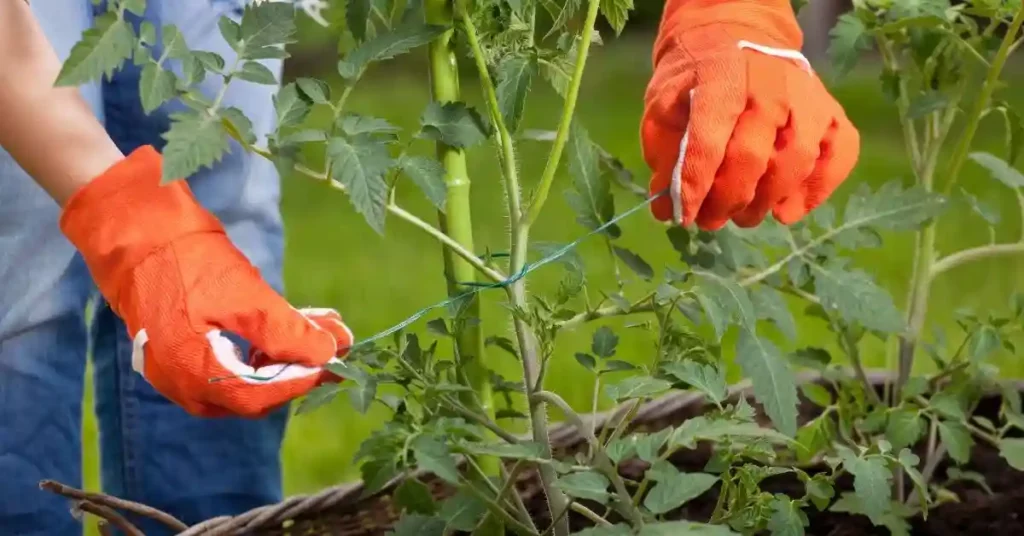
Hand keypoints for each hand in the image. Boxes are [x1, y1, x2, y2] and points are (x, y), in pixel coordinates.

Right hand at [60, 146, 352, 417]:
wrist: (136, 231)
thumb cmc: (188, 262)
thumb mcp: (246, 297)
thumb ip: (288, 332)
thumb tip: (331, 354)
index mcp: (195, 377)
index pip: (261, 398)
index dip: (302, 380)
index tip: (336, 359)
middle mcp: (184, 385)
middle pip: (255, 392)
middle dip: (299, 364)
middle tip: (335, 337)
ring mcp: (179, 370)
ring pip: (246, 375)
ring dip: (287, 352)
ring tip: (322, 323)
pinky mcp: (182, 351)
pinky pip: (230, 361)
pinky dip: (263, 345)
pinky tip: (290, 322)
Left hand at [641, 0, 859, 229]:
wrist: (735, 35)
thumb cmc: (695, 81)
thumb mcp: (664, 107)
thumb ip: (664, 156)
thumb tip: (665, 210)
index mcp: (720, 78)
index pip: (708, 141)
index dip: (695, 186)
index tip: (683, 216)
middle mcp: (770, 84)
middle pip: (752, 157)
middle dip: (727, 200)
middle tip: (711, 221)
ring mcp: (807, 96)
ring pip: (797, 161)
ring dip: (768, 201)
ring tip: (744, 217)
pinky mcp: (832, 111)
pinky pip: (841, 154)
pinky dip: (817, 191)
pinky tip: (787, 211)